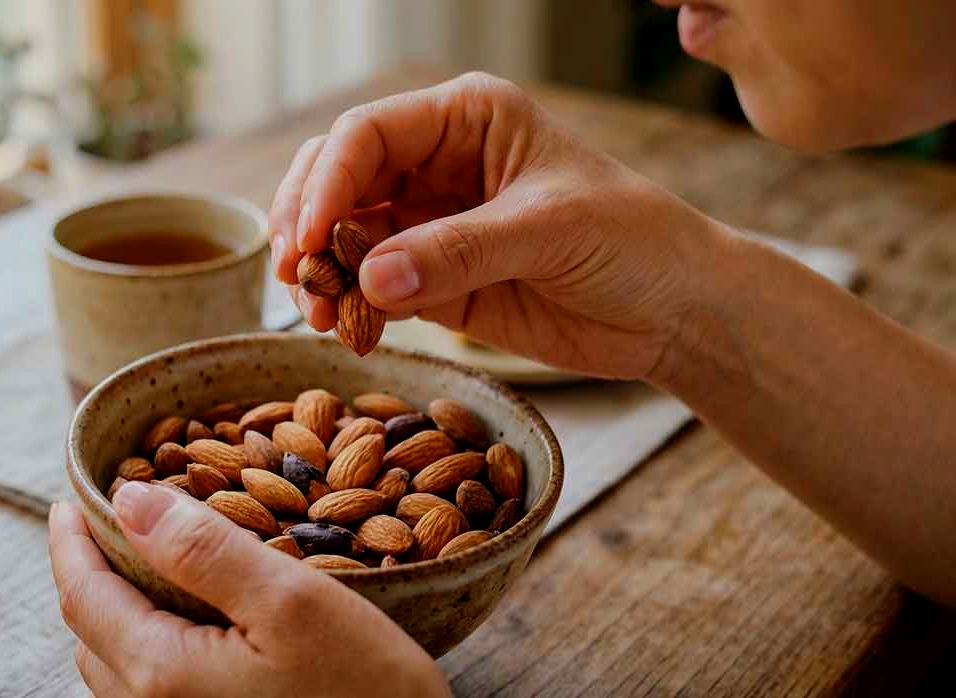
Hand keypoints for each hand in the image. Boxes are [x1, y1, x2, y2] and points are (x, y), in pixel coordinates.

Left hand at [48, 487, 450, 697]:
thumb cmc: (367, 695)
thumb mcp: (293, 602)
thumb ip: (203, 549)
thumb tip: (129, 501)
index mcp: (161, 674)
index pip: (82, 595)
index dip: (71, 541)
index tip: (73, 499)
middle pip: (91, 633)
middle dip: (91, 573)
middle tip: (111, 524)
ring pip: (118, 668)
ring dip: (118, 612)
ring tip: (147, 566)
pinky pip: (152, 693)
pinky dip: (150, 645)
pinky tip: (191, 625)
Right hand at [269, 71, 730, 380]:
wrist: (673, 311)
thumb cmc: (632, 240)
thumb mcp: (549, 231)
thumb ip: (458, 252)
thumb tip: (368, 278)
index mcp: (466, 118)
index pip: (368, 134)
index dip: (328, 181)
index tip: (312, 237)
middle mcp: (437, 163)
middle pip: (338, 178)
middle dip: (308, 224)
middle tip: (296, 274)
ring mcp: (430, 224)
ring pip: (345, 235)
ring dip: (321, 271)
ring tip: (315, 313)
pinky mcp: (433, 280)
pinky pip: (371, 285)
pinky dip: (350, 305)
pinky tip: (348, 329)